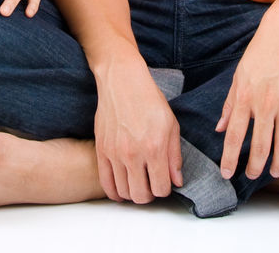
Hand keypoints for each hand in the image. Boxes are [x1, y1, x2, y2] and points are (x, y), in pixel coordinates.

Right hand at [93, 61, 183, 202]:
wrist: (122, 81)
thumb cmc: (149, 100)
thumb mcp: (171, 125)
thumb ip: (174, 156)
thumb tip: (177, 181)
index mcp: (154, 148)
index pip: (160, 189)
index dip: (165, 189)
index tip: (164, 181)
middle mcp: (133, 154)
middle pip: (141, 196)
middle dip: (149, 195)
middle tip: (151, 184)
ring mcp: (114, 153)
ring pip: (123, 192)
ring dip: (132, 193)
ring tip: (137, 184)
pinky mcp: (101, 150)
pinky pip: (105, 183)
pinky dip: (115, 192)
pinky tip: (121, 189)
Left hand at [216, 7, 278, 179]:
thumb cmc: (261, 51)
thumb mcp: (239, 75)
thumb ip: (230, 104)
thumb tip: (220, 128)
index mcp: (245, 97)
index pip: (234, 136)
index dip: (230, 158)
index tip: (227, 174)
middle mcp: (265, 103)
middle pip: (259, 145)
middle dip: (254, 166)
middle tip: (252, 177)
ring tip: (275, 172)